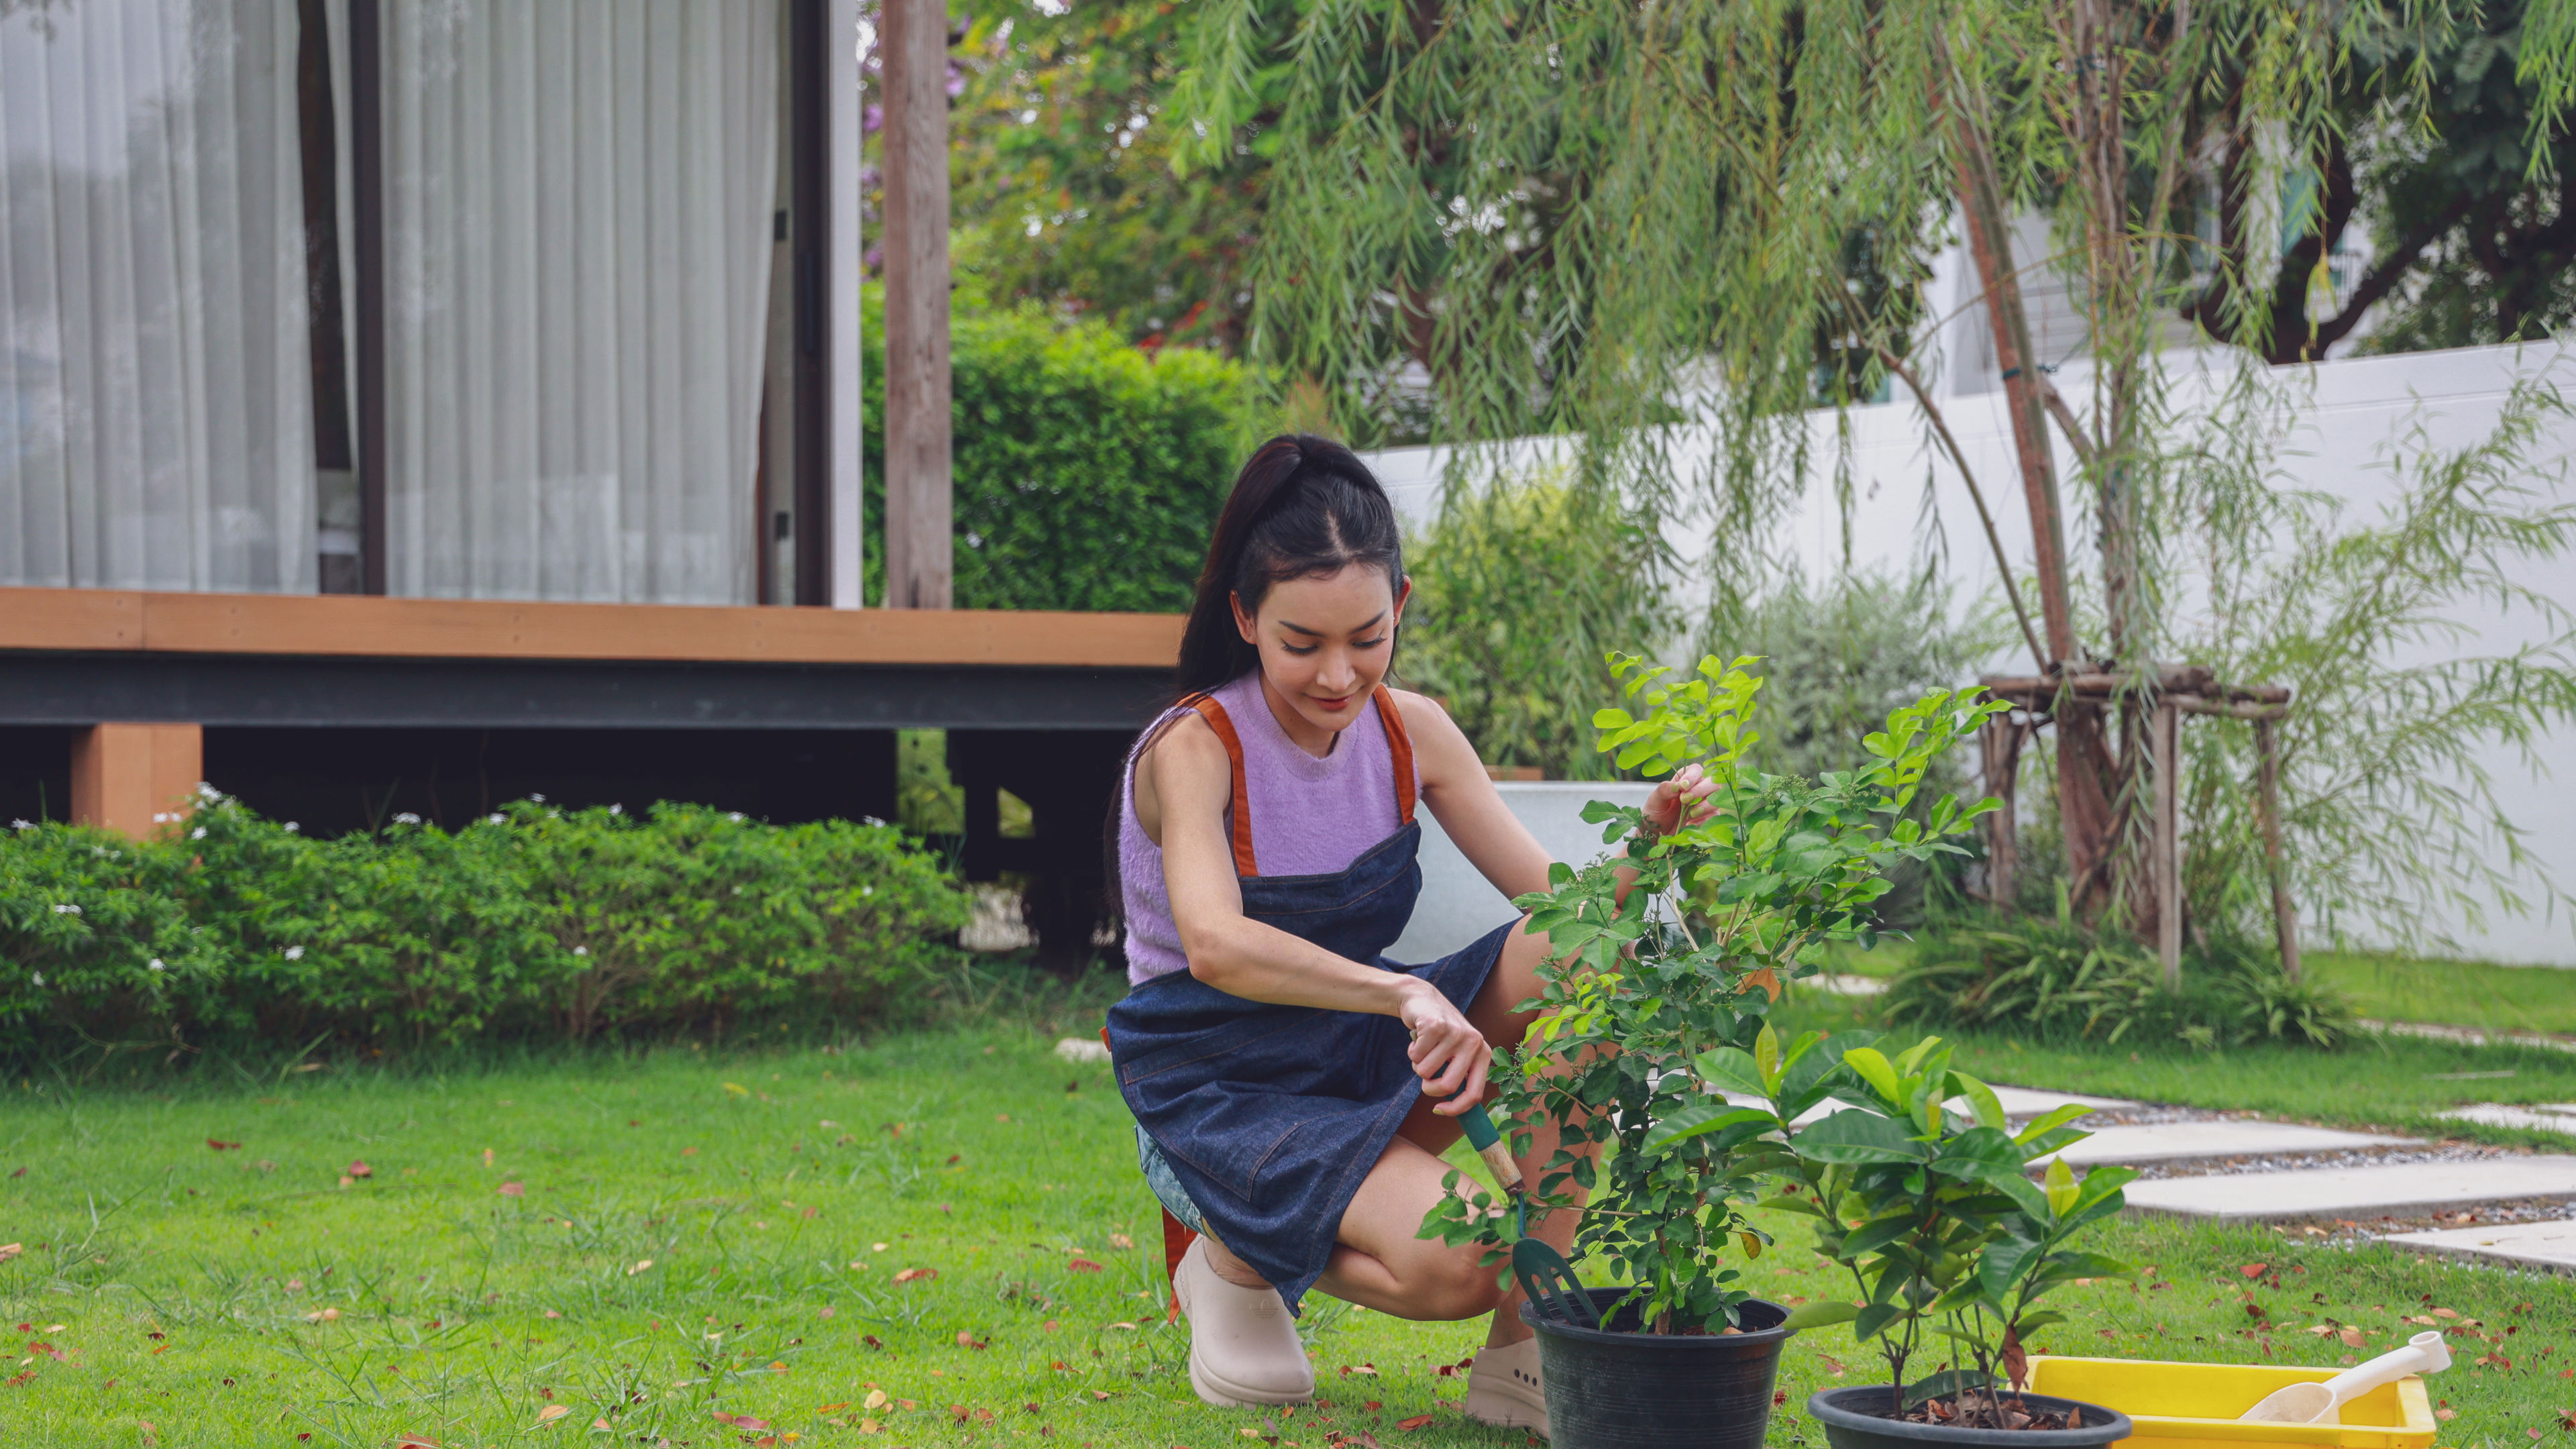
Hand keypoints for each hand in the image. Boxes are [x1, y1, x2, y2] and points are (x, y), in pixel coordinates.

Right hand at [1397, 982, 1490, 1113]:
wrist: (1423, 1000)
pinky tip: (1418, 1038)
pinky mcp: (1436, 1025)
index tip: (1438, 1110)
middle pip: (1447, 1087)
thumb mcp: (1456, 1055)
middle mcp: (1474, 1043)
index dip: (1455, 1109)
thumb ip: (1459, 1077)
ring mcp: (1455, 1033)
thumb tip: (1453, 1112)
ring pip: (1425, 1071)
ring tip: (1424, 1049)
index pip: (1475, 1094)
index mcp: (1483, 1054)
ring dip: (1418, 1064)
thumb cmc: (1440, 1036)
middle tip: (1425, 1073)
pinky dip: (1412, 1051)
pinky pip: (1415, 1056)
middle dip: (1429, 1087)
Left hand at [1642, 762, 1720, 837]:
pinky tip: (1690, 823)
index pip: (1696, 770)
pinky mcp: (1708, 818)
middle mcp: (1698, 789)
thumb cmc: (1655, 813)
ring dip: (1705, 805)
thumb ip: (1664, 790)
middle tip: (1685, 799)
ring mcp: (1706, 803)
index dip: (1692, 777)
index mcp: (1685, 780)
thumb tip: (1677, 786)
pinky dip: (1704, 820)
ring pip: (1717, 798)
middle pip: (1712, 781)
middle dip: (1700, 789)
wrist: (1656, 835)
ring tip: (1691, 813)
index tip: (1683, 787)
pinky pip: (1715, 816)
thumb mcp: (1655, 800)